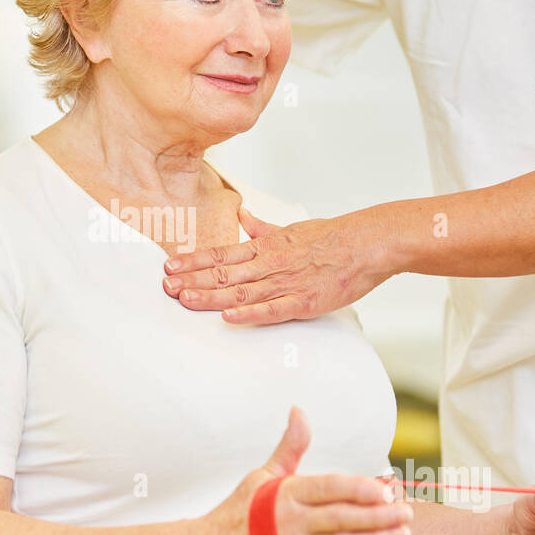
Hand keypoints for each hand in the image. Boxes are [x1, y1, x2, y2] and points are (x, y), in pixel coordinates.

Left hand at [161, 207, 394, 324]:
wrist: (369, 242)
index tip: (170, 267)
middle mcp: (271, 264)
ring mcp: (287, 283)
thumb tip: (242, 217)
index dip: (194, 262)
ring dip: (211, 296)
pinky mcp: (305, 300)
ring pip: (242, 291)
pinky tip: (229, 316)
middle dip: (192, 280)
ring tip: (185, 300)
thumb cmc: (333, 237)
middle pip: (224, 273)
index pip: (221, 255)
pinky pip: (273, 309)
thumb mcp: (292, 228)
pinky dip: (251, 313)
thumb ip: (263, 228)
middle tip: (165, 287)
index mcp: (266, 247)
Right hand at [194, 406, 412, 534]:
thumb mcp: (263, 475)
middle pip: (344, 518)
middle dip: (379, 515)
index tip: (384, 489)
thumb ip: (290, 446)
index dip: (359, 488)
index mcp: (287, 494)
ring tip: (403, 534)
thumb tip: (299, 413)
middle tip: (406, 511)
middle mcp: (293, 523)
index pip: (330, 488)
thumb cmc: (238, 514)